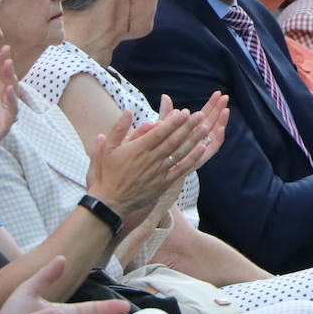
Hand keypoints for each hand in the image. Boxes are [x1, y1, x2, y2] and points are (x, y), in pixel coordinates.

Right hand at [87, 93, 222, 214]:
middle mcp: (151, 159)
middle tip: (200, 115)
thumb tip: (127, 110)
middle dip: (188, 127)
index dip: (173, 122)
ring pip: (179, 153)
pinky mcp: (163, 183)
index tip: (185, 112)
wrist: (110, 202)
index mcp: (138, 148)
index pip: (159, 132)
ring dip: (193, 140)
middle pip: (173, 140)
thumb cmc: (108, 173)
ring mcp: (159, 172)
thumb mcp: (107, 148)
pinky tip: (201, 149)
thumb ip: (118, 129)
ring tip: (205, 128)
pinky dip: (192, 159)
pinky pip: (180, 169)